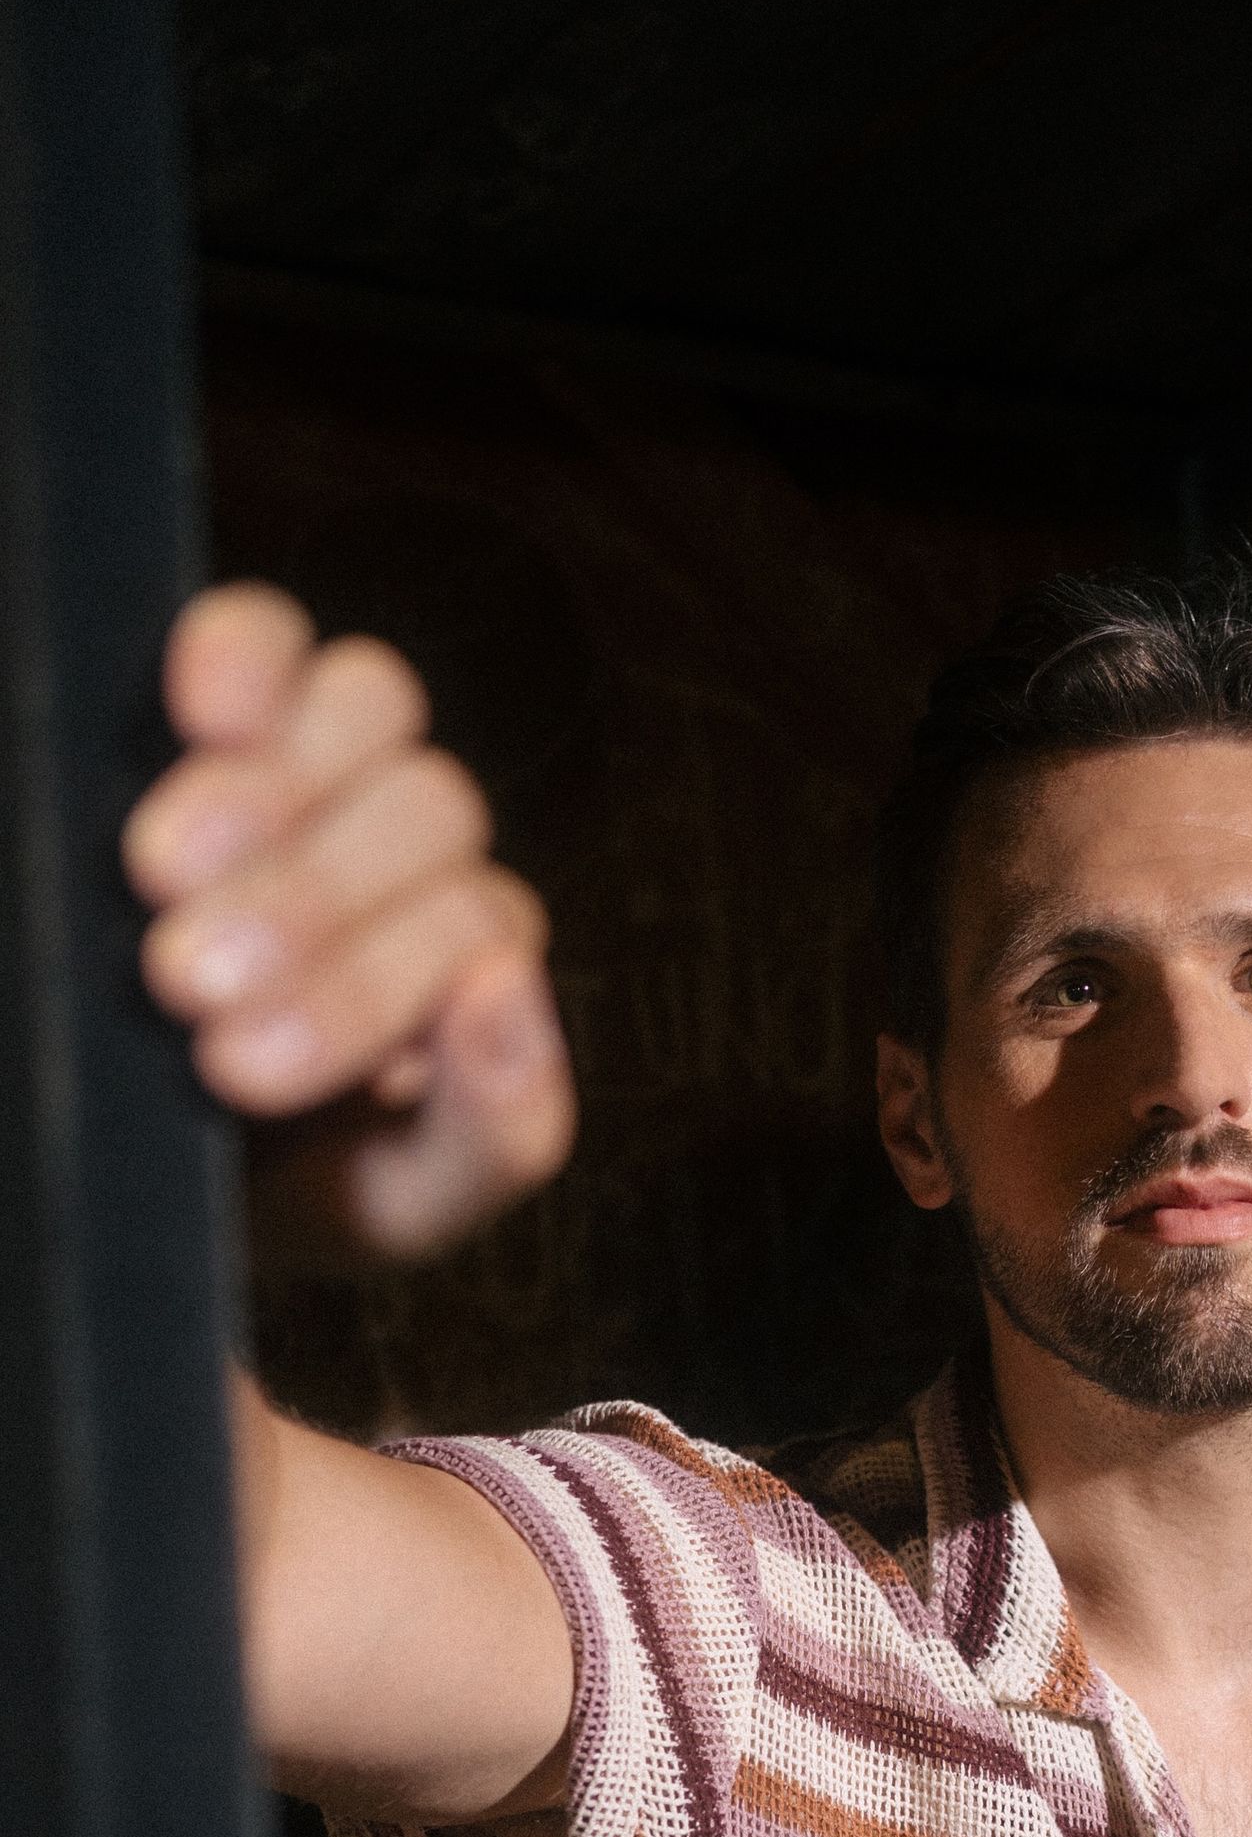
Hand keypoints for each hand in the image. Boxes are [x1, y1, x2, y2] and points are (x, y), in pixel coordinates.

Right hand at [126, 581, 574, 1266]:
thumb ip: (498, 1132)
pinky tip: (194, 713)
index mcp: (475, 957)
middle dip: (305, 901)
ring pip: (370, 702)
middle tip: (184, 981)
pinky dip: (236, 654)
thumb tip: (512, 987)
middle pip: (427, 809)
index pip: (475, 923)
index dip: (366, 986)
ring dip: (269, 787)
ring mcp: (326, 769)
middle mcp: (422, 853)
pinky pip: (264, 633)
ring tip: (161, 874)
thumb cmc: (291, 1184)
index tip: (236, 1070)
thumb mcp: (400, 1203)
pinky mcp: (226, 704)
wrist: (156, 1167)